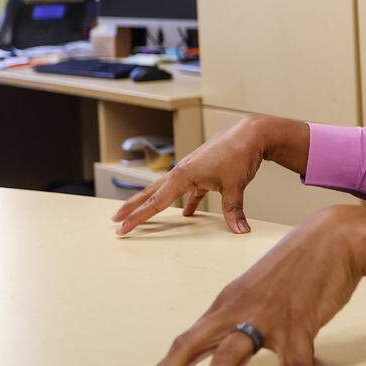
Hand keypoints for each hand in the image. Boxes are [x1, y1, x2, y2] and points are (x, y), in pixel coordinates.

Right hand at [110, 116, 308, 235]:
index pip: (156, 203)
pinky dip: (187, 202)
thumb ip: (233, 210)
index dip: (137, 218)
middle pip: (152, 193)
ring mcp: (192, 169)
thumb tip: (241, 231)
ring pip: (167, 190)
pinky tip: (189, 214)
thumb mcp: (235, 186)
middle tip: (115, 220)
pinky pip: (189, 190)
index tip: (121, 228)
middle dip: (133, 207)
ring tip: (141, 213)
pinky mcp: (203, 170)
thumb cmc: (240, 155)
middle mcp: (182, 171)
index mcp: (183, 175)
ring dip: (154, 202)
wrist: (251, 134)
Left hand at [133, 205, 365, 365]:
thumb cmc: (299, 262)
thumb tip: (230, 344)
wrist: (335, 237)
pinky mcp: (300, 323)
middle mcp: (239, 309)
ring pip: (227, 359)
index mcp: (227, 303)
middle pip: (189, 348)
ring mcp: (268, 316)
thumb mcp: (258, 288)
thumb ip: (242, 315)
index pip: (184, 342)